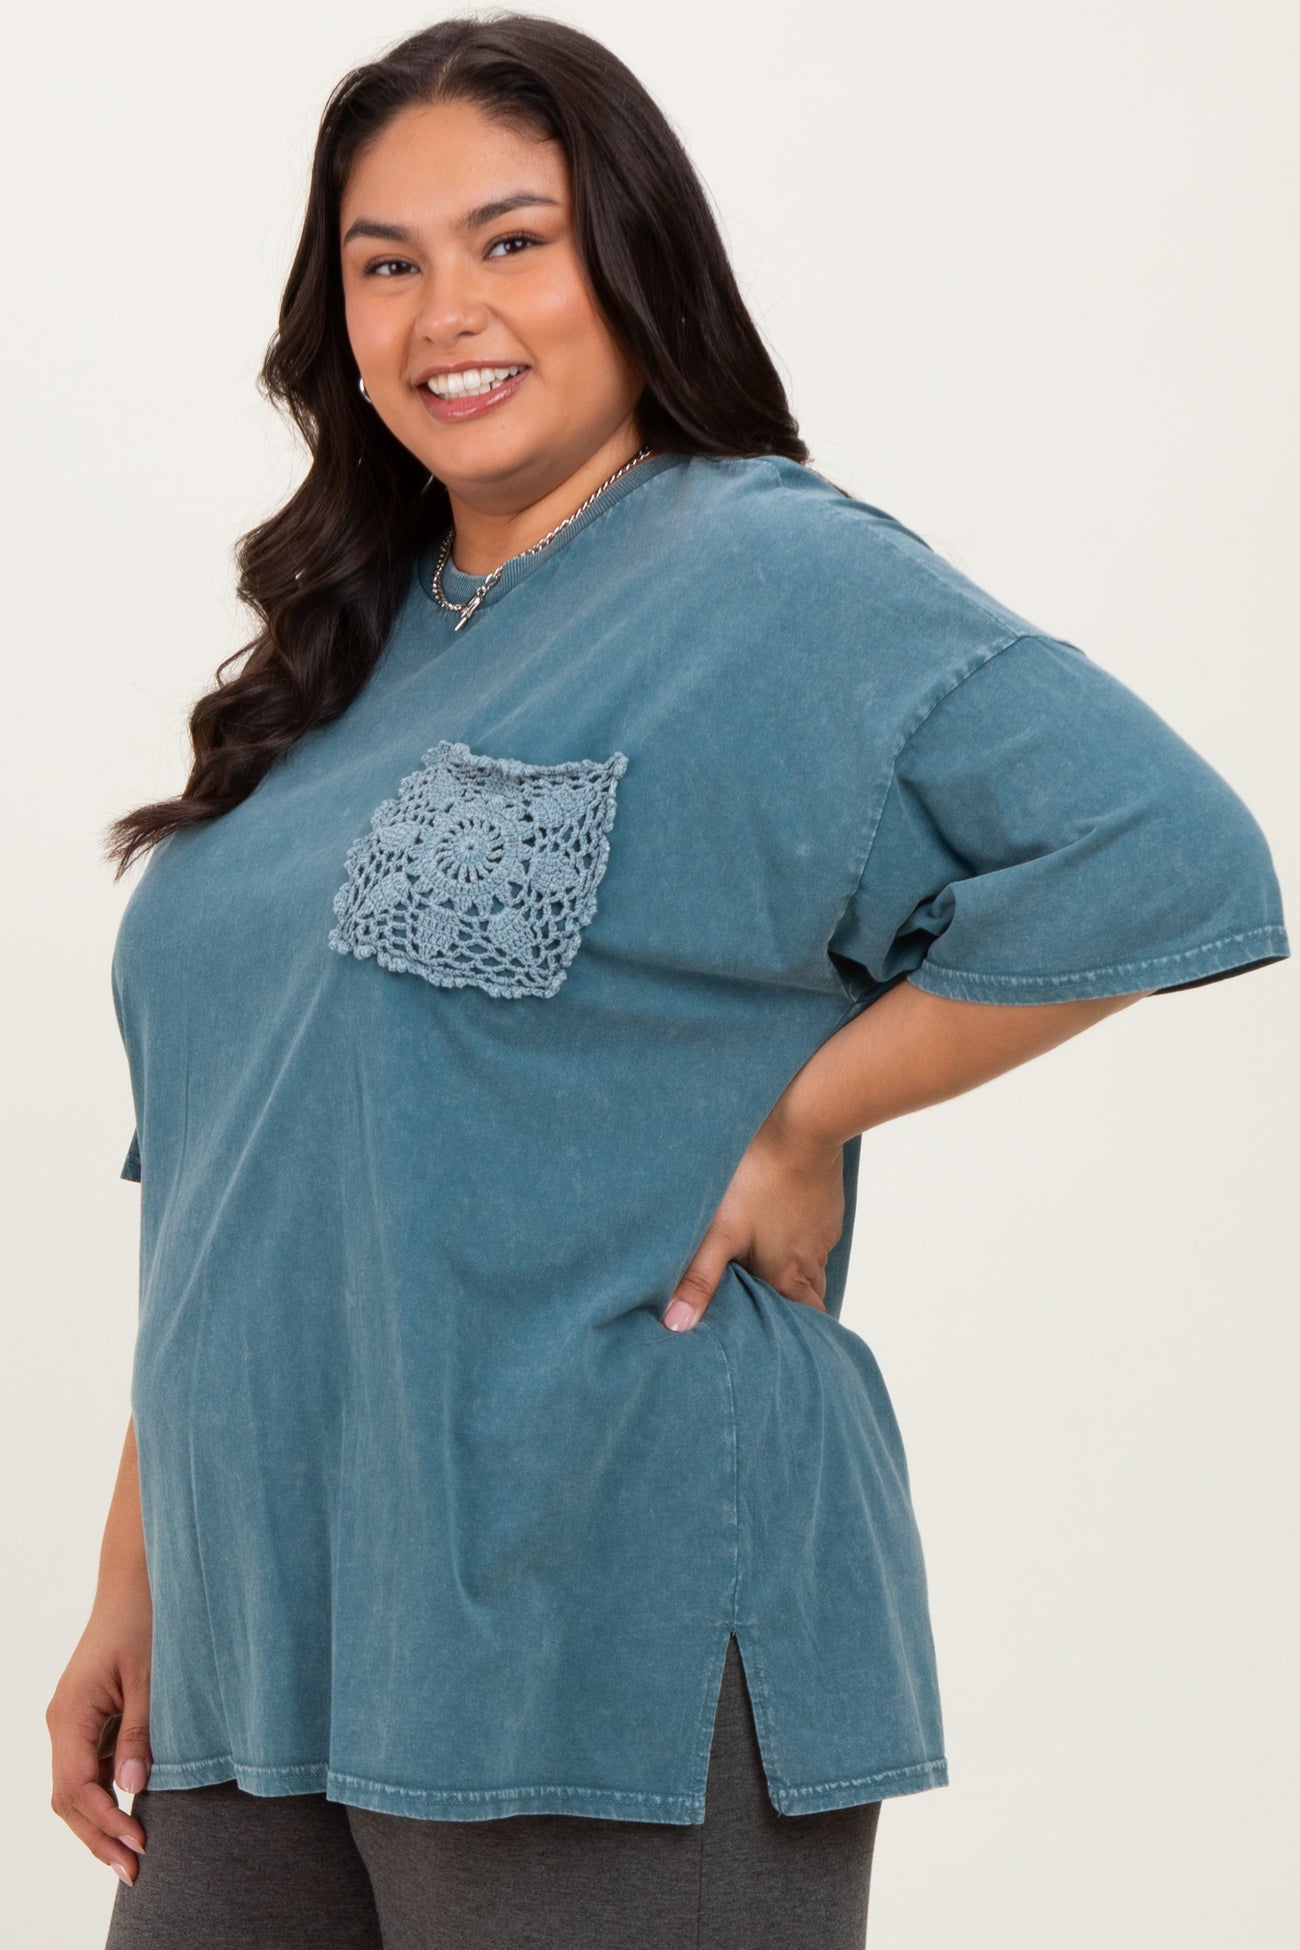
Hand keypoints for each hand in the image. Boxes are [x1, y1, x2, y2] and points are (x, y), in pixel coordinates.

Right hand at [47, 1583, 152, 1888]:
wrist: (133, 1583)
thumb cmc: (144, 1622)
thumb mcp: (151, 1677)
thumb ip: (140, 1732)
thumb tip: (131, 1786)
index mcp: (70, 1713)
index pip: (76, 1787)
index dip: (106, 1820)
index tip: (140, 1843)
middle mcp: (60, 1723)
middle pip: (68, 1798)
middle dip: (98, 1837)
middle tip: (134, 1872)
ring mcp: (69, 1723)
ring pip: (73, 1790)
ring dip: (99, 1824)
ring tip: (132, 1857)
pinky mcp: (84, 1720)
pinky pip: (85, 1771)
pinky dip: (103, 1800)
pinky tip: (129, 1817)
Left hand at [661, 1101, 844, 1331]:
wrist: (801, 1123)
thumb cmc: (756, 1177)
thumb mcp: (719, 1231)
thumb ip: (698, 1279)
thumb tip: (676, 1326)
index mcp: (788, 1274)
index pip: (805, 1320)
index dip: (796, 1336)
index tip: (782, 1345)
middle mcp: (812, 1258)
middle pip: (809, 1297)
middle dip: (794, 1310)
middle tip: (769, 1316)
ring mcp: (822, 1230)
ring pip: (812, 1265)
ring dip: (793, 1273)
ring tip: (765, 1274)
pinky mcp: (825, 1204)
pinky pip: (814, 1235)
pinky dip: (798, 1242)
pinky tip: (776, 1229)